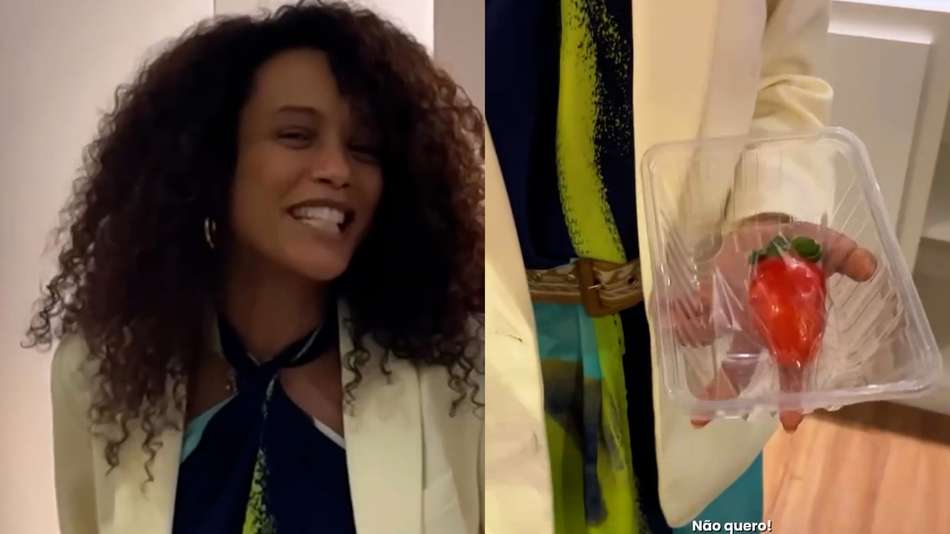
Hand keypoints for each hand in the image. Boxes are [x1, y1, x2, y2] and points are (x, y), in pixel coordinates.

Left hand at [657, 215, 876, 430]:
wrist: (761, 229)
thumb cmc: (790, 246)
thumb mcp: (819, 244)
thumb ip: (843, 255)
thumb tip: (869, 268)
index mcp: (783, 328)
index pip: (791, 370)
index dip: (792, 397)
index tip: (790, 423)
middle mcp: (752, 329)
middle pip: (738, 369)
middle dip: (722, 390)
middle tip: (702, 420)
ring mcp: (724, 314)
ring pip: (705, 339)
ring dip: (691, 340)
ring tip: (684, 339)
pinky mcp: (702, 294)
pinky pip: (682, 308)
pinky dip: (669, 311)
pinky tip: (662, 312)